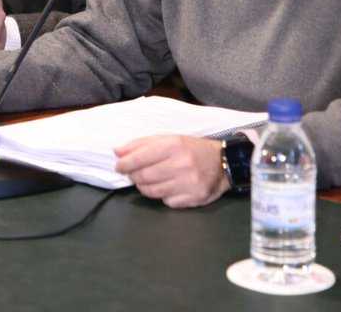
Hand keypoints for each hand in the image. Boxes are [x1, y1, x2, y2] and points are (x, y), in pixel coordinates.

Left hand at [113, 135, 229, 208]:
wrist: (224, 162)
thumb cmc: (191, 149)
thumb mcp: (169, 139)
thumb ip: (141, 144)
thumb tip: (117, 151)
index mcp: (174, 145)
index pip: (140, 157)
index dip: (125, 164)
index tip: (119, 167)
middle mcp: (182, 164)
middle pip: (144, 177)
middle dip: (134, 176)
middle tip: (134, 174)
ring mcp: (189, 183)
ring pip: (152, 192)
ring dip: (145, 187)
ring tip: (149, 180)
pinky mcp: (194, 198)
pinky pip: (167, 202)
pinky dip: (163, 196)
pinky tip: (168, 187)